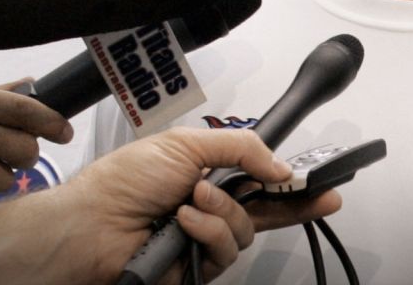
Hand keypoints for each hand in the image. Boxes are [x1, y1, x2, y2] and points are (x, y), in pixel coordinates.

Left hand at [44, 127, 341, 283]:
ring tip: (192, 200)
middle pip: (269, 212)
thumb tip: (280, 167)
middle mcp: (211, 210)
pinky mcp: (198, 268)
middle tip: (321, 197)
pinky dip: (206, 231)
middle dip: (297, 205)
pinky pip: (224, 251)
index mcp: (209, 175)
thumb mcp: (186, 144)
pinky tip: (184, 220)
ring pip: (246, 231)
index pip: (262, 180)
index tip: (322, 182)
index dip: (293, 183)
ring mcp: (205, 240)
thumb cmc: (124, 181)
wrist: (90, 223)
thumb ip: (241, 150)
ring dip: (223, 212)